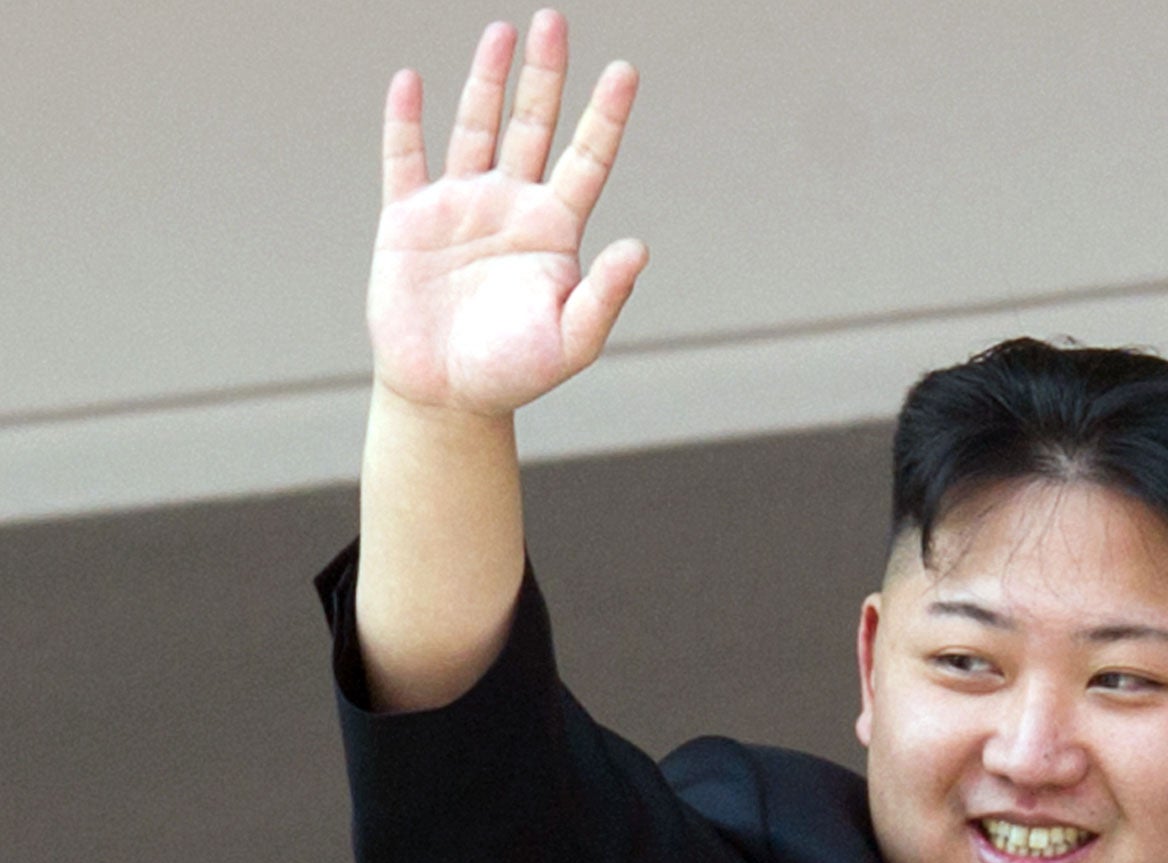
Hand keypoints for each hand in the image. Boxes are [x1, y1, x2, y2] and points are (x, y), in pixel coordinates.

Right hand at [368, 10, 647, 415]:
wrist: (446, 395)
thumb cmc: (514, 372)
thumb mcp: (572, 341)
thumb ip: (604, 295)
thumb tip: (638, 247)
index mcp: (555, 230)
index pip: (587, 159)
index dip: (605, 116)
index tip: (625, 71)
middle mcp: (511, 206)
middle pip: (533, 125)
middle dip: (545, 75)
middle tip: (554, 22)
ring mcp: (459, 206)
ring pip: (476, 127)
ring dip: (486, 79)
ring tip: (502, 32)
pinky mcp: (407, 219)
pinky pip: (404, 159)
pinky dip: (406, 121)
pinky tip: (411, 81)